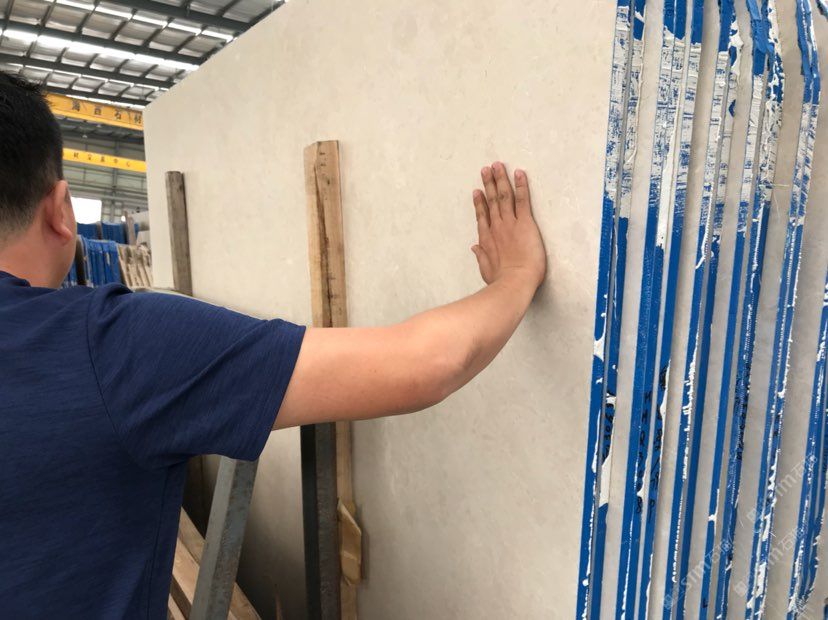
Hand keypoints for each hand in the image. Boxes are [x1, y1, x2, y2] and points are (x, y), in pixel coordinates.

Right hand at [471, 163, 545, 288]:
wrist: (515, 282)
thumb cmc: (501, 281)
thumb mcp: (486, 269)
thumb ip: (481, 256)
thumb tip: (474, 247)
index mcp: (487, 239)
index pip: (482, 216)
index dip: (480, 203)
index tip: (477, 192)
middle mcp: (497, 227)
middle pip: (492, 201)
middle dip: (489, 184)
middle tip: (486, 170)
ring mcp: (510, 223)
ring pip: (504, 196)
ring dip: (501, 179)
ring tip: (498, 166)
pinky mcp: (525, 223)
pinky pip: (522, 200)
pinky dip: (521, 185)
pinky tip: (519, 173)